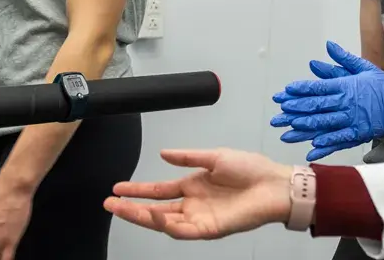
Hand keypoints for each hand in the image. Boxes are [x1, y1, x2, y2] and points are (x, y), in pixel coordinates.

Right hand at [103, 148, 292, 239]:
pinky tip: (153, 215)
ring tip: (121, 208)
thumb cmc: (252, 170)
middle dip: (131, 207)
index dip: (138, 190)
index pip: (159, 190)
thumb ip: (188, 157)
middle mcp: (193, 204)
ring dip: (141, 216)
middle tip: (109, 203)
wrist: (274, 184)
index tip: (118, 187)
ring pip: (163, 222)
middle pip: (155, 208)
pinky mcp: (210, 229)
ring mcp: (200, 218)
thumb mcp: (215, 156)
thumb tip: (164, 153)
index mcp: (194, 186)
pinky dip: (166, 224)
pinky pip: (182, 230)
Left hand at [270, 41, 383, 160]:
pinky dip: (325, 145)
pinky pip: (338, 140)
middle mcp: (345, 103)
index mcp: (345, 86)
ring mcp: (351, 120)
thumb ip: (343, 58)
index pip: (318, 88)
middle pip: (316, 107)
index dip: (300, 90)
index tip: (284, 93)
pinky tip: (311, 148)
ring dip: (303, 128)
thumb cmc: (382, 86)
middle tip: (278, 115)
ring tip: (286, 133)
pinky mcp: (357, 134)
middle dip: (295, 111)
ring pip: (323, 124)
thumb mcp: (364, 67)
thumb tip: (328, 45)